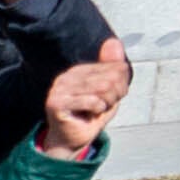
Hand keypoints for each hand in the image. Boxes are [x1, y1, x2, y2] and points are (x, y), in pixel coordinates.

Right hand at [29, 40, 128, 159]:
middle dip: (116, 95)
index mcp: (79, 70)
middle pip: (112, 78)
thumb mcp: (110, 90)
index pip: (117, 68)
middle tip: (104, 105)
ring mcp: (59, 89)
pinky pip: (92, 101)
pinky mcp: (56, 103)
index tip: (112, 97)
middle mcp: (67, 76)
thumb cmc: (91, 114)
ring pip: (103, 88)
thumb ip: (113, 67)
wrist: (73, 139)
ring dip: (107, 103)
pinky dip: (98, 110)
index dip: (122, 85)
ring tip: (97, 109)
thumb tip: (114, 41)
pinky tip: (88, 114)